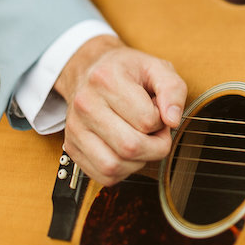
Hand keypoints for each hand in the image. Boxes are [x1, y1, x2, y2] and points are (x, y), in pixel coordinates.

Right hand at [55, 35, 186, 185]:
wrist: (89, 71)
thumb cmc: (125, 71)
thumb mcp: (156, 68)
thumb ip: (172, 90)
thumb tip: (172, 120)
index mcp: (106, 80)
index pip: (146, 120)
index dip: (162, 122)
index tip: (158, 113)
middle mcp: (85, 104)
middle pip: (129, 147)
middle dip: (155, 147)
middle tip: (155, 133)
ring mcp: (75, 128)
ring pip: (113, 166)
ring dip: (137, 162)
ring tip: (139, 141)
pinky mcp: (71, 147)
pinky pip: (102, 175)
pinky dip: (122, 171)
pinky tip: (124, 152)